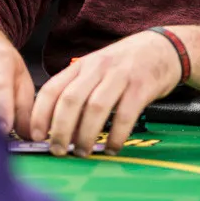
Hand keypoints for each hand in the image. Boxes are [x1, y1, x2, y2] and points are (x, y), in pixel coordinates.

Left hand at [30, 29, 182, 156]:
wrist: (164, 48)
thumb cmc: (125, 64)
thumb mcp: (96, 68)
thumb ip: (77, 89)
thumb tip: (54, 124)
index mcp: (82, 66)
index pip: (52, 88)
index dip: (40, 114)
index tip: (35, 136)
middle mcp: (98, 68)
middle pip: (71, 100)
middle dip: (60, 129)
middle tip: (58, 150)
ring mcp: (120, 76)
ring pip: (95, 108)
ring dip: (86, 135)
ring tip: (82, 152)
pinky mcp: (142, 87)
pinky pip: (125, 114)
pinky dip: (116, 135)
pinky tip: (112, 148)